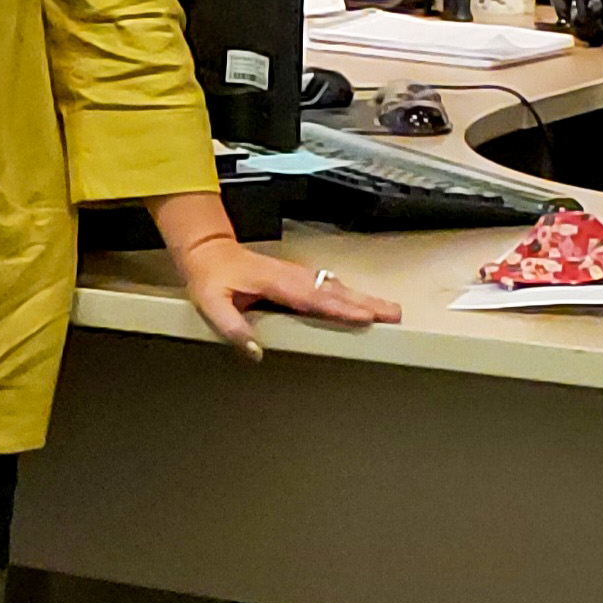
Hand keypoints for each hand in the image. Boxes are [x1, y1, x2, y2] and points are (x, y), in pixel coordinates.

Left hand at [173, 235, 402, 355]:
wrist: (208, 251)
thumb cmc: (210, 277)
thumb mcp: (211, 304)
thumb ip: (232, 327)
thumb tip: (254, 351)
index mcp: (274, 282)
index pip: (312, 298)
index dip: (340, 308)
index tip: (365, 317)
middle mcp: (291, 276)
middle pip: (335, 290)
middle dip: (366, 302)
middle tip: (394, 314)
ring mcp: (296, 274)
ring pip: (336, 286)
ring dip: (363, 297)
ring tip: (388, 311)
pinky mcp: (297, 277)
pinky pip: (328, 285)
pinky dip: (349, 293)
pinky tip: (362, 302)